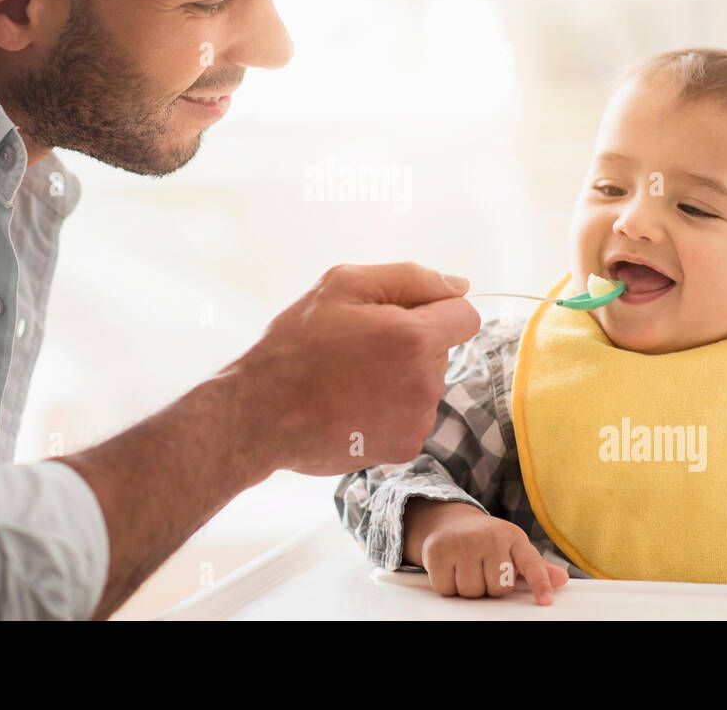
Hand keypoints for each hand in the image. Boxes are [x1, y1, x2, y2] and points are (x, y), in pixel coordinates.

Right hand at [221, 262, 480, 475]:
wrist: (261, 414)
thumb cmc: (296, 343)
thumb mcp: (343, 285)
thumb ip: (410, 278)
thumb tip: (461, 286)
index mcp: (414, 338)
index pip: (465, 316)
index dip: (432, 309)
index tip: (395, 317)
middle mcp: (425, 383)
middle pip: (441, 349)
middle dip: (411, 342)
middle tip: (359, 346)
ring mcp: (417, 420)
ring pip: (427, 382)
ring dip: (402, 375)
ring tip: (351, 378)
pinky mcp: (405, 447)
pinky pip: (413, 413)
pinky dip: (392, 407)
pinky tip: (354, 405)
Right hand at [405, 499, 569, 604]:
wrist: (449, 522)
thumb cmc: (487, 542)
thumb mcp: (513, 549)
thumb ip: (536, 567)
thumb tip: (562, 580)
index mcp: (514, 538)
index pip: (531, 563)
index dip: (539, 582)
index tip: (546, 601)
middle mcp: (490, 537)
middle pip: (497, 588)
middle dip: (489, 586)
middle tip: (483, 569)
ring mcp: (463, 542)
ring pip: (471, 591)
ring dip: (467, 587)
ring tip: (466, 567)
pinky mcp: (437, 550)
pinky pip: (447, 588)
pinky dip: (447, 585)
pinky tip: (449, 568)